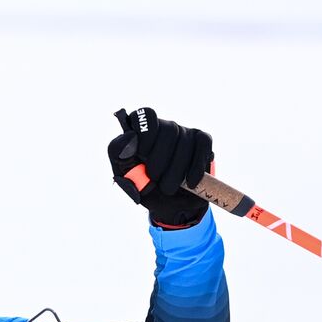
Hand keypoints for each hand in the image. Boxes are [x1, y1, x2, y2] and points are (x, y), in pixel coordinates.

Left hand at [106, 107, 211, 228]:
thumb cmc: (145, 188)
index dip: (146, 132)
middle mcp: (162, 127)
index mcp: (140, 133)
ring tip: (168, 188)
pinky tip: (190, 182)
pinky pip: (202, 145)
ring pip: (185, 140)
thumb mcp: (125, 176)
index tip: (142, 153)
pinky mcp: (201, 140)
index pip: (144, 115)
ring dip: (176, 169)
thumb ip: (119, 155)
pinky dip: (196, 166)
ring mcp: (184, 132)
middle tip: (155, 178)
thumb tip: (129, 135)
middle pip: (168, 128)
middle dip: (161, 158)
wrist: (170, 207)